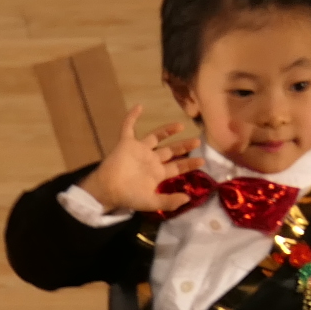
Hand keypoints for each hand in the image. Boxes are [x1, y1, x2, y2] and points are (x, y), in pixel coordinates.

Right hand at [80, 106, 201, 213]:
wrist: (108, 189)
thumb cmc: (128, 196)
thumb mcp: (151, 202)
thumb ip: (169, 201)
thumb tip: (188, 199)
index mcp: (157, 173)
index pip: (177, 167)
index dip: (189, 164)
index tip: (202, 161)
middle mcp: (150, 160)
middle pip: (170, 151)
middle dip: (183, 146)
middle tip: (197, 141)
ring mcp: (139, 150)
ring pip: (155, 137)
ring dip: (167, 130)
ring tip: (181, 125)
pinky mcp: (126, 143)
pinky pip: (129, 127)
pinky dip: (132, 117)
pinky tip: (139, 107)